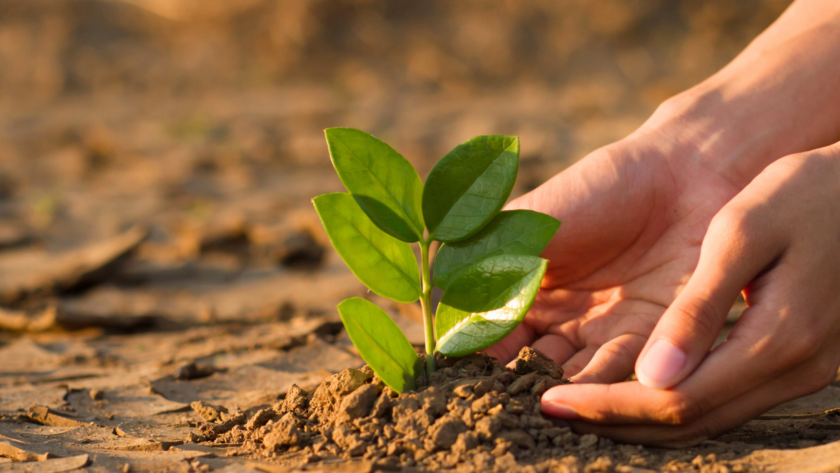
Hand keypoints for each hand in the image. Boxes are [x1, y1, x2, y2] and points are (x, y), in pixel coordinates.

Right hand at [485, 118, 741, 383]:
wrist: (683, 174)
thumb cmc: (597, 189)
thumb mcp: (528, 224)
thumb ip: (482, 268)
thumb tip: (437, 320)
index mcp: (520, 290)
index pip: (486, 336)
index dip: (472, 357)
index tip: (462, 373)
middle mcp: (558, 321)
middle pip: (526, 368)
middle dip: (515, 387)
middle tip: (505, 401)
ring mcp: (601, 334)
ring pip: (571, 378)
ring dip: (558, 393)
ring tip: (545, 402)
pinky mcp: (650, 342)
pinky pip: (620, 373)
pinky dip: (601, 388)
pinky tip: (587, 394)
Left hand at [541, 143, 839, 446]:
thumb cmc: (807, 192)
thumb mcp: (745, 232)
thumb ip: (699, 308)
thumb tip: (652, 377)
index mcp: (778, 340)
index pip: (674, 400)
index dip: (607, 407)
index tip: (550, 401)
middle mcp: (794, 371)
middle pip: (688, 423)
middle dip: (613, 420)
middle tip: (550, 409)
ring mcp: (804, 372)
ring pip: (707, 419)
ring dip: (639, 416)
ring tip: (579, 403)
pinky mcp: (800, 361)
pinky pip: (725, 399)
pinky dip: (672, 400)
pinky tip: (634, 383)